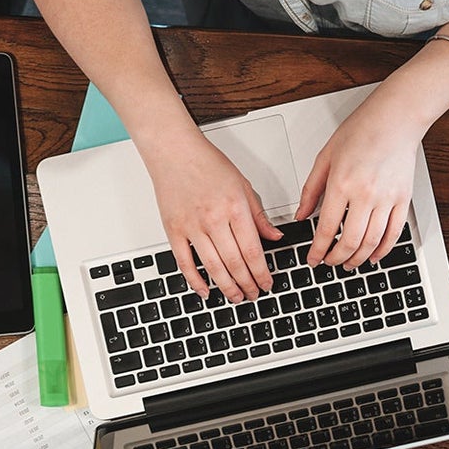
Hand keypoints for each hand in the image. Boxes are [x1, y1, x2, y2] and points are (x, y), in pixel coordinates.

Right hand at [144, 131, 279, 302]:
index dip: (262, 273)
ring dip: (227, 287)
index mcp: (234, 207)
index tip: (267, 283)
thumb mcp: (243, 185)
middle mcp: (213, 219)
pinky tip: (205, 291)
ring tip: (236, 297)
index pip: (253, 250)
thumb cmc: (207, 164)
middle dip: (247, 284)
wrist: (174, 151)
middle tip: (254, 294)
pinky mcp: (174, 230)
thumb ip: (258, 216)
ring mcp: (192, 227)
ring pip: (213, 267)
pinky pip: (185, 263)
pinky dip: (195, 281)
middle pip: (235, 263)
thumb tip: (274, 237)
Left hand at [298, 94, 422, 269]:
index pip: (326, 230)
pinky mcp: (403, 200)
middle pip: (350, 242)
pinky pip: (393, 234)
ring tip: (348, 263)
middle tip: (329, 263)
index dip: (317, 251)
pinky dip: (382, 250)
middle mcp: (365, 195)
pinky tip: (373, 256)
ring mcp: (386, 199)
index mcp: (341, 184)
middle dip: (336, 259)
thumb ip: (310, 190)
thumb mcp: (325, 157)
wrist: (395, 118)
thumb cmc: (361, 131)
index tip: (313, 259)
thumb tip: (300, 216)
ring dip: (358, 259)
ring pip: (371, 243)